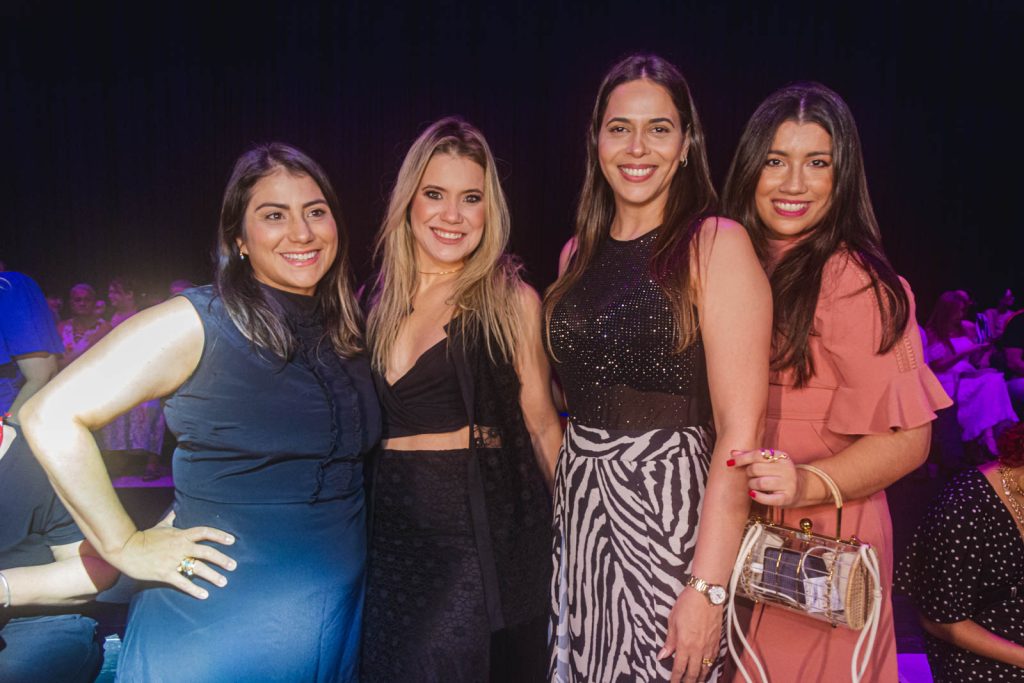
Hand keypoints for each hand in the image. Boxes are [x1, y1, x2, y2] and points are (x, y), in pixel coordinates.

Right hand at [108, 524, 236, 599]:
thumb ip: (171, 519)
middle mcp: (180, 547)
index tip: (232, 540)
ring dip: (213, 575)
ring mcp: (173, 560)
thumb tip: (175, 510)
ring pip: (198, 568)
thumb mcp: (160, 525)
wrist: (126, 548)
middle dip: (222, 559)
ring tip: (224, 582)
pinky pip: (183, 582)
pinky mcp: (165, 573)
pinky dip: (195, 589)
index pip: (204, 532)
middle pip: (206, 552)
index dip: (219, 535)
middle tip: (233, 565)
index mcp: (181, 535)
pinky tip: (205, 595)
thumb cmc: (144, 537)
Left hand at [659, 587, 722, 681]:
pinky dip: (709, 667)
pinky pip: (713, 659)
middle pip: (693, 673)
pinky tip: (707, 669)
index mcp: (685, 644)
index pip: (679, 668)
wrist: (707, 593)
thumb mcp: (672, 621)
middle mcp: (698, 649)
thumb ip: (669, 641)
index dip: (675, 679)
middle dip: (688, 682)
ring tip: (696, 682)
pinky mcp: (717, 641)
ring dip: (700, 677)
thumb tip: (662, 655)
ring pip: (705, 668)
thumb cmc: (688, 604)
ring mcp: (709, 646)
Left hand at [729, 448, 797, 506]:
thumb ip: (750, 456)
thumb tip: (732, 453)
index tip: (731, 463)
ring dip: (752, 485)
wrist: (800, 488)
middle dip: (749, 473)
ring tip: (754, 485)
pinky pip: (767, 498)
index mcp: (781, 456)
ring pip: (760, 483)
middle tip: (751, 476)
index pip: (757, 454)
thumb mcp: (768, 461)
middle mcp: (786, 468)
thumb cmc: (778, 473)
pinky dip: (757, 496)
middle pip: (756, 469)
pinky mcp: (787, 498)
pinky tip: (754, 494)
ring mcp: (788, 484)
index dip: (742, 459)